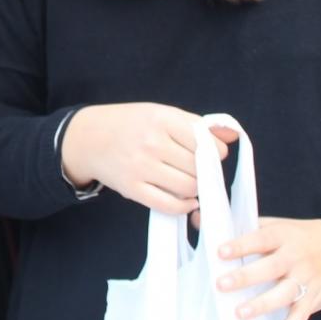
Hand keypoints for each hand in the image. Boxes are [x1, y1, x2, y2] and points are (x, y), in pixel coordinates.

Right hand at [61, 103, 236, 214]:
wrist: (88, 138)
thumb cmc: (131, 124)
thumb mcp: (162, 113)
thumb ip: (196, 125)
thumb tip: (232, 137)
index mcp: (162, 119)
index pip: (205, 142)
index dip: (216, 151)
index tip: (211, 153)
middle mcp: (152, 142)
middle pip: (199, 167)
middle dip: (206, 171)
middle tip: (200, 170)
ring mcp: (141, 167)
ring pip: (188, 187)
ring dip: (196, 189)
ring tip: (192, 183)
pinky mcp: (132, 188)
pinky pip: (169, 205)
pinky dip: (184, 206)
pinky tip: (186, 199)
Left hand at [214, 214, 320, 319]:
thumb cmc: (304, 237)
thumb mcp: (279, 227)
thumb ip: (243, 226)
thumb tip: (199, 218)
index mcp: (285, 236)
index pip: (261, 238)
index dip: (242, 245)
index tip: (220, 252)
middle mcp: (296, 257)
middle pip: (271, 267)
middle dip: (246, 276)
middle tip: (221, 284)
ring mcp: (306, 279)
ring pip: (284, 294)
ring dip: (262, 305)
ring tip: (240, 314)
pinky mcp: (313, 299)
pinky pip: (298, 317)